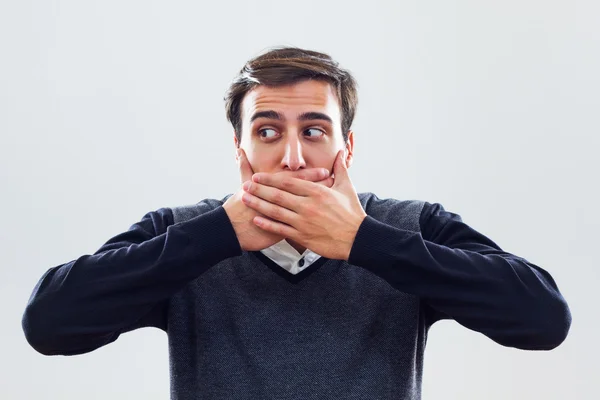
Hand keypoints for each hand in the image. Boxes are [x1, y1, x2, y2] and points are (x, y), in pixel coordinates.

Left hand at [241, 150, 366, 259]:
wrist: (357, 239)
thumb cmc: (352, 213)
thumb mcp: (347, 188)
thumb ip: (340, 169)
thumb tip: (340, 152)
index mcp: (317, 192)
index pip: (289, 182)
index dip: (270, 178)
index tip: (257, 176)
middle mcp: (308, 206)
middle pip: (278, 195)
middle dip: (259, 189)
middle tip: (245, 185)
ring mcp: (304, 222)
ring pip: (276, 211)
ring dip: (258, 204)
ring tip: (245, 199)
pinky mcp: (303, 236)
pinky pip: (280, 229)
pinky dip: (267, 224)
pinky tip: (256, 219)